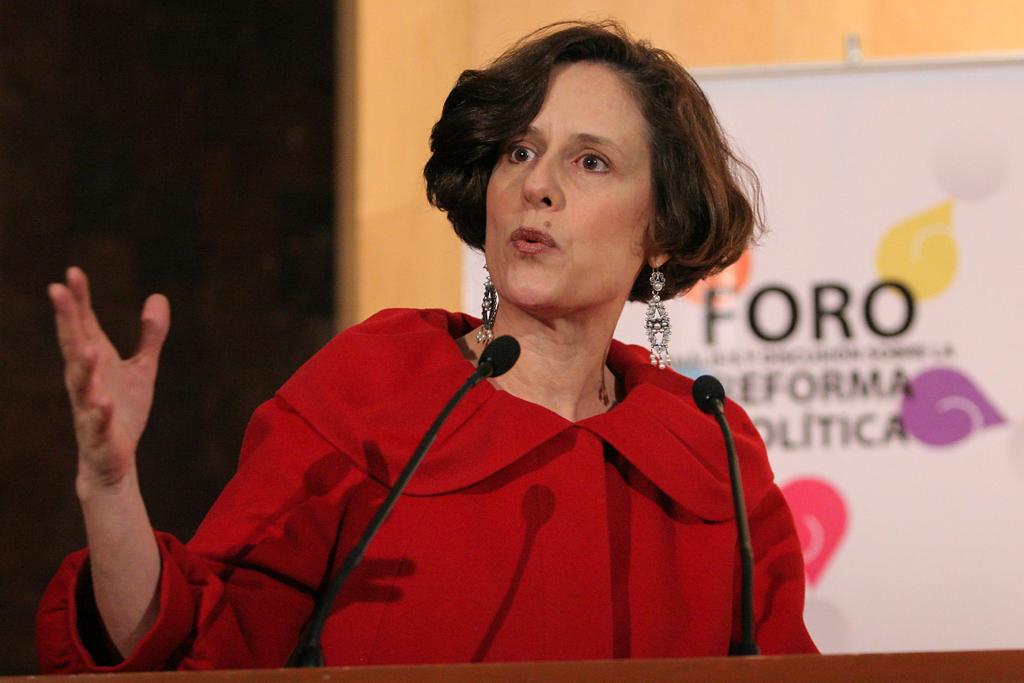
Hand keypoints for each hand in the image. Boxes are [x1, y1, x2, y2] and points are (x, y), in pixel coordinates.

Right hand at [49, 267, 169, 494]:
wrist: (112, 459)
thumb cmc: (121, 409)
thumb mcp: (142, 367)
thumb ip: (150, 334)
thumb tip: (158, 296)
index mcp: (95, 361)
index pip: (83, 324)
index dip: (78, 299)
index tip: (72, 271)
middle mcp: (85, 379)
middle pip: (73, 345)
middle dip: (66, 318)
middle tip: (57, 289)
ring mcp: (88, 406)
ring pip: (81, 383)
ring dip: (83, 366)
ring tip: (88, 347)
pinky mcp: (98, 433)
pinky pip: (96, 421)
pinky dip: (99, 411)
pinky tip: (103, 401)